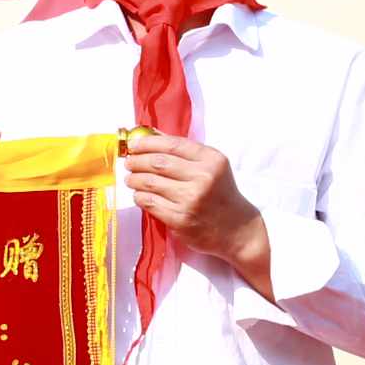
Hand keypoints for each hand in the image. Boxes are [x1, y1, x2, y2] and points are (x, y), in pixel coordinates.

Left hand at [122, 131, 263, 267]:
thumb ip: (184, 150)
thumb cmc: (219, 193)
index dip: (147, 143)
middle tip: (129, 162)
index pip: (172, 145)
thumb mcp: (211, 166)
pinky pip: (150, 203)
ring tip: (131, 179)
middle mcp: (203, 178)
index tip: (133, 145)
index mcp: (211, 160)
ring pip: (150, 183)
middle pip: (158, 163)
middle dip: (137, 161)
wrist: (235, 229)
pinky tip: (139, 195)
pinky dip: (139, 197)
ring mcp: (191, 200)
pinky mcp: (180, 220)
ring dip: (134, 179)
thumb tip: (151, 135)